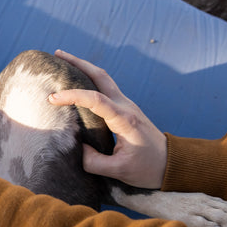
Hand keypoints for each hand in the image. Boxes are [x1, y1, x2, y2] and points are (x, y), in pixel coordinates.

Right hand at [47, 49, 167, 189]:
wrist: (173, 164)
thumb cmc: (148, 169)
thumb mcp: (119, 171)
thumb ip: (93, 162)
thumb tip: (76, 148)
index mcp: (124, 120)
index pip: (95, 99)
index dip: (72, 95)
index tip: (52, 98)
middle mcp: (126, 106)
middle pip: (101, 76)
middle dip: (78, 63)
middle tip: (58, 54)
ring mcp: (126, 105)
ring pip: (103, 79)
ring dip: (84, 68)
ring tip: (63, 63)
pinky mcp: (125, 110)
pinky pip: (105, 89)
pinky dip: (89, 81)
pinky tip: (77, 83)